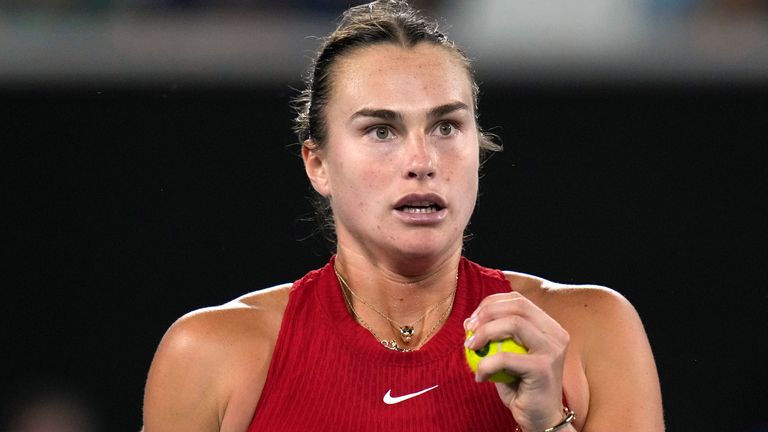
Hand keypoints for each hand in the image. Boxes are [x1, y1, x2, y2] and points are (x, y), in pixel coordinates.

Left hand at [464, 292, 569, 430]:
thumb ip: (494, 337)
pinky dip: (486, 364)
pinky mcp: (544, 368)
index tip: (472, 319)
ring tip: (470, 348)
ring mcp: (553, 350)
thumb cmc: (521, 387)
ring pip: (513, 323)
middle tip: (468, 329)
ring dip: (485, 332)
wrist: (540, 419)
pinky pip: (506, 357)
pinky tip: (479, 376)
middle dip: (486, 313)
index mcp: (549, 326)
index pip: (518, 300)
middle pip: (517, 306)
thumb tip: (469, 321)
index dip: (491, 303)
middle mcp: (556, 334)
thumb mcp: (507, 356)